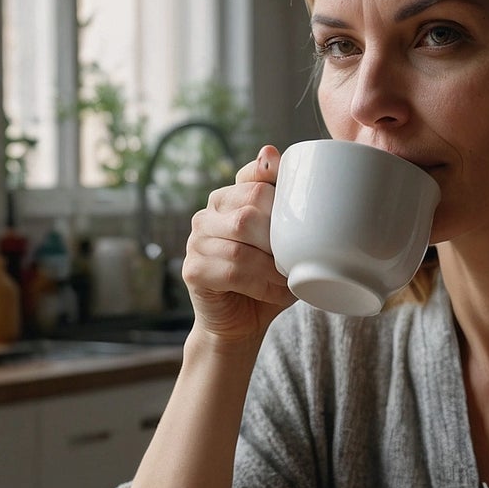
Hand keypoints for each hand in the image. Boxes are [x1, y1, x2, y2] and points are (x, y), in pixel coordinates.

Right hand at [182, 144, 295, 346]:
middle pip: (248, 213)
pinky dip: (261, 285)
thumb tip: (287, 163)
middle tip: (296, 257)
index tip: (296, 197)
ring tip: (289, 279)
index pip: (250, 179)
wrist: (241, 323)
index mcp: (228, 199)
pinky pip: (233, 272)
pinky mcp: (192, 269)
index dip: (272, 181)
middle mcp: (207, 215)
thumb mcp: (283, 243)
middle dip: (278, 238)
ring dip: (273, 268)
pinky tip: (275, 293)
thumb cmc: (266, 279)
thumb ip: (286, 210)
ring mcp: (196, 241)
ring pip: (241, 247)